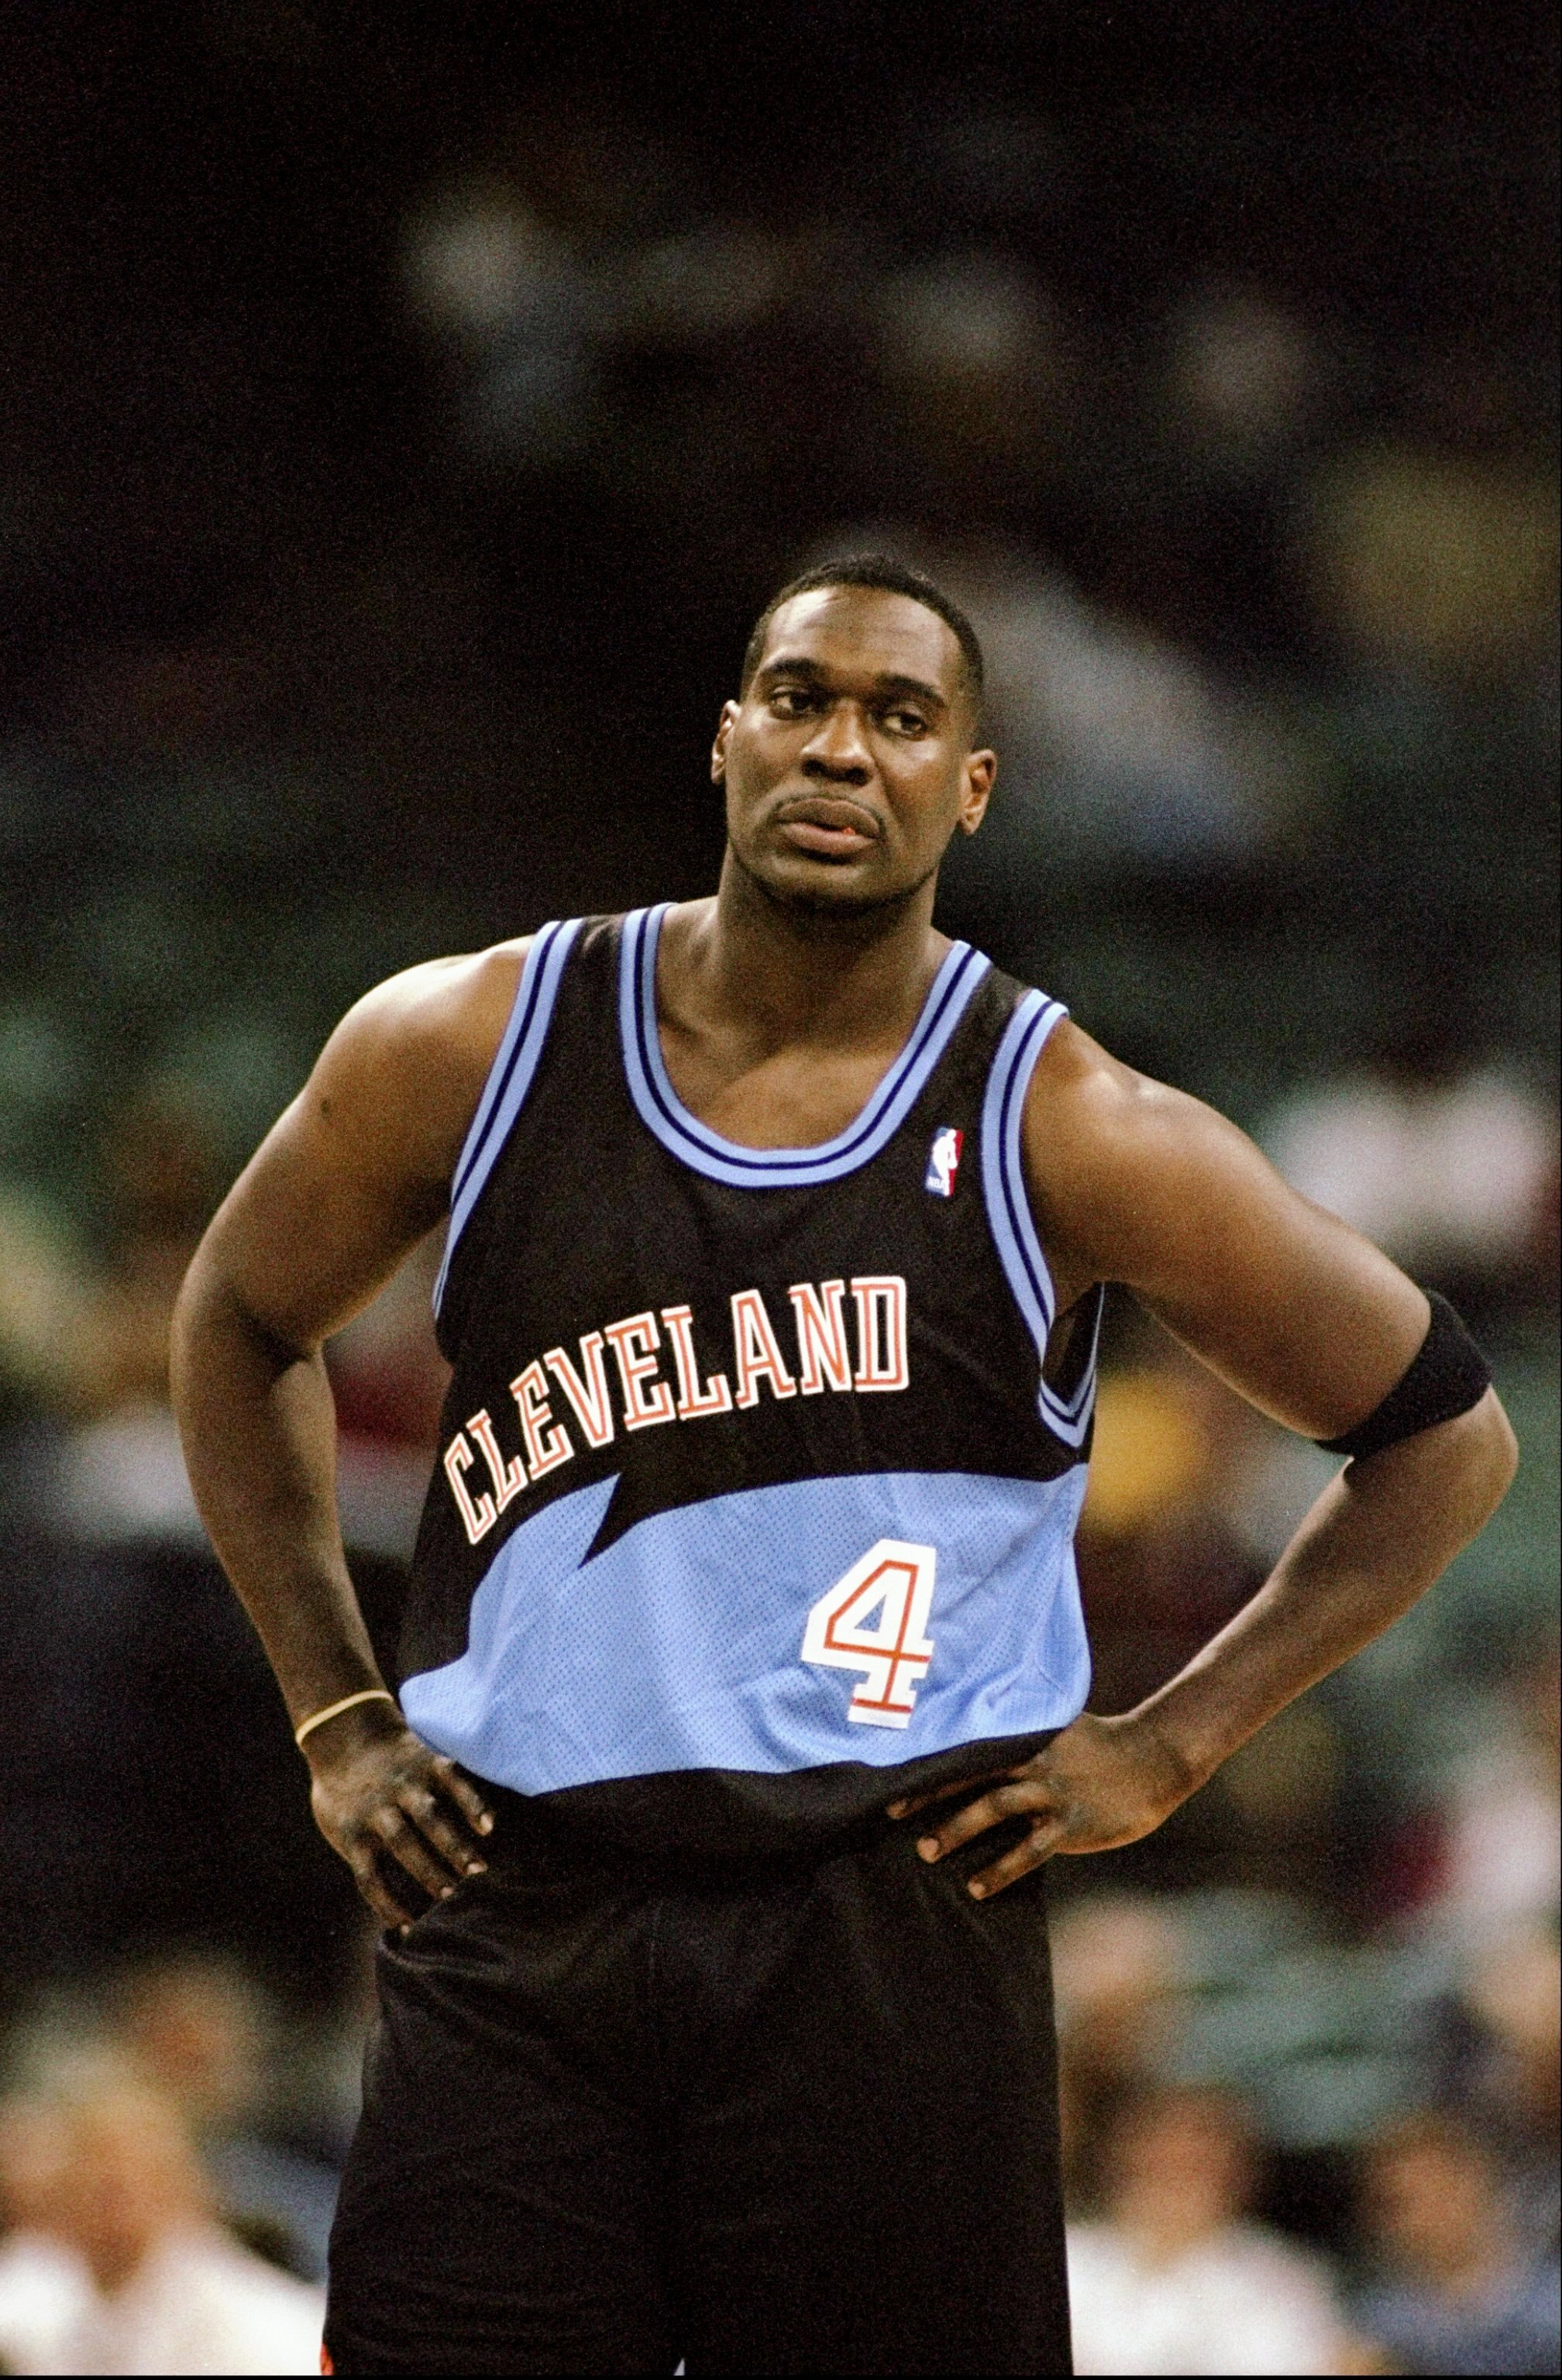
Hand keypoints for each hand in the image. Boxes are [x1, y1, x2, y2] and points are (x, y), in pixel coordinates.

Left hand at [305, 1701, 494, 1931]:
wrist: (343, 1736)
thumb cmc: (341, 1795)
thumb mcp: (336, 1828)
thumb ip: (361, 1859)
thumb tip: (385, 1904)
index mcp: (352, 1831)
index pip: (370, 1877)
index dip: (388, 1905)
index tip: (410, 1930)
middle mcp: (378, 1808)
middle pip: (404, 1844)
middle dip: (429, 1872)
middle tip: (453, 1898)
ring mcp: (403, 1783)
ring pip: (429, 1815)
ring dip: (454, 1844)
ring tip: (478, 1871)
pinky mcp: (425, 1762)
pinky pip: (451, 1781)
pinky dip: (470, 1802)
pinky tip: (488, 1826)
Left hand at [888, 1711, 1193, 1899]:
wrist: (1154, 1759)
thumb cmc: (1097, 1746)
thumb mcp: (1056, 1727)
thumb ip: (1018, 1736)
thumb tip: (969, 1747)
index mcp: (1026, 1731)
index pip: (969, 1741)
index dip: (930, 1756)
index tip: (892, 1770)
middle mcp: (1033, 1757)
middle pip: (970, 1771)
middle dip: (930, 1794)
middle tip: (891, 1814)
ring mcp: (1053, 1790)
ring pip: (994, 1807)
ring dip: (957, 1829)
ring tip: (926, 1851)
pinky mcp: (1072, 1824)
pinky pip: (1028, 1851)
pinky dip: (1000, 1869)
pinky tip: (977, 1887)